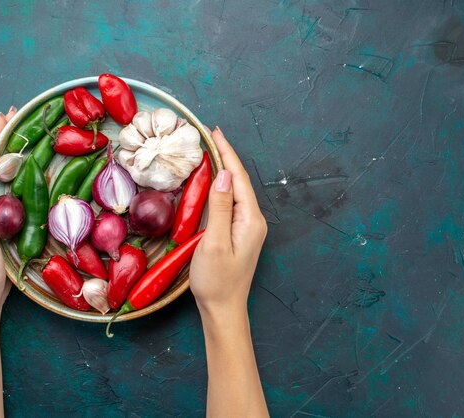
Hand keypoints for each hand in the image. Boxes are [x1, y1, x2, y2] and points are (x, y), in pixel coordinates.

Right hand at [190, 127, 267, 316]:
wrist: (223, 310)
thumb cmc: (216, 281)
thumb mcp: (214, 242)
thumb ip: (220, 207)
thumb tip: (224, 175)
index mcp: (250, 220)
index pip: (238, 178)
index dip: (227, 153)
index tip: (215, 132)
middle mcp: (253, 221)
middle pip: (239, 182)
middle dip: (226, 157)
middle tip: (210, 136)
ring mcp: (247, 228)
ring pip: (235, 192)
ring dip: (224, 171)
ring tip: (210, 151)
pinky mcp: (239, 234)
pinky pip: (231, 204)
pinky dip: (221, 188)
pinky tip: (212, 182)